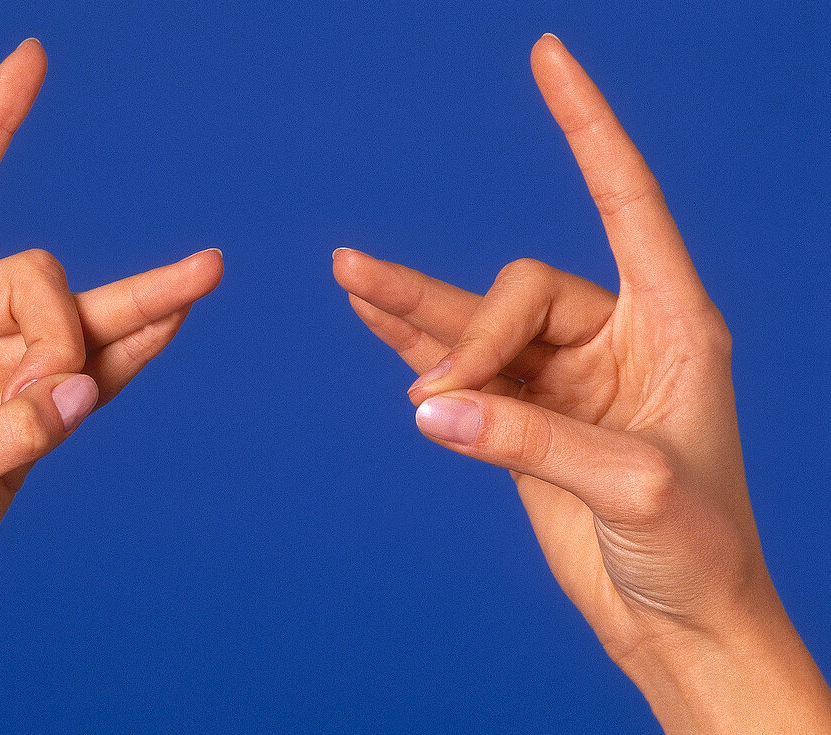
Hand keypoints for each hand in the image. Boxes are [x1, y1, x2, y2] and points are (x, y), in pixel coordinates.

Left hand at [0, 40, 221, 733]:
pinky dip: (133, 354)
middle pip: (38, 285)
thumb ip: (4, 434)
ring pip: (77, 326)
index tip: (32, 61)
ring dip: (136, 313)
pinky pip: (91, 374)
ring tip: (206, 277)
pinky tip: (175, 326)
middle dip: (59, 341)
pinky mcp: (26, 421)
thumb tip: (83, 390)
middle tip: (49, 410)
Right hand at [333, 35, 829, 732]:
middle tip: (440, 399)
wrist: (677, 626)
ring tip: (348, 272)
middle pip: (516, 293)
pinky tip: (369, 310)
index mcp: (671, 325)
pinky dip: (411, 340)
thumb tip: (426, 405)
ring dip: (412, 309)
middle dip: (468, 340)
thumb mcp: (631, 488)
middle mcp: (614, 339)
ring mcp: (561, 379)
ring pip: (474, 324)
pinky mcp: (520, 418)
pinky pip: (456, 364)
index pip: (624, 199)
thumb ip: (526, 439)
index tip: (549, 57)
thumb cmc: (697, 554)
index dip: (586, 126)